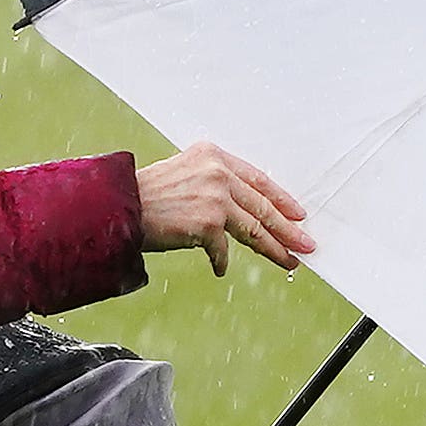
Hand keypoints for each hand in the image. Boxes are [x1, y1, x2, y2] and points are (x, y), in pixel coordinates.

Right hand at [133, 143, 312, 276]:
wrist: (119, 206)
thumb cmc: (146, 194)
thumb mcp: (185, 173)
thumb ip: (214, 183)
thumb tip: (244, 209)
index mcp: (214, 156)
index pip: (258, 179)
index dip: (281, 199)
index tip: (298, 214)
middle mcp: (218, 173)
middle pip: (262, 206)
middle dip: (288, 228)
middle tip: (306, 243)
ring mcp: (215, 198)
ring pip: (254, 228)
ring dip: (273, 248)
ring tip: (288, 260)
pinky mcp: (208, 223)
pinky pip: (223, 249)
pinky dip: (221, 261)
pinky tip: (220, 269)